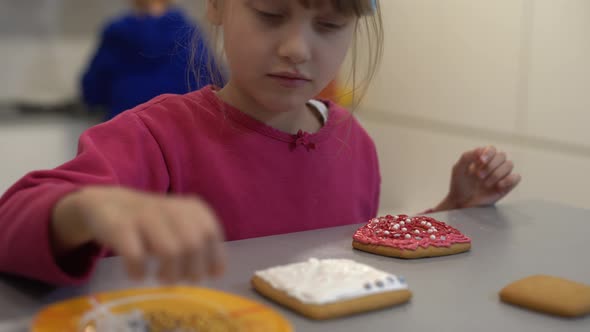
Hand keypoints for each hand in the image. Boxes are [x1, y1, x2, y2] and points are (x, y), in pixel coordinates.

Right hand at [52, 187, 224, 282]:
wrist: (108, 205)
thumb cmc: (153, 224)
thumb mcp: (181, 227)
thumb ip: (201, 246)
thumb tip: (218, 272)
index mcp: (192, 208)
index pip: (210, 233)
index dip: (212, 258)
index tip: (204, 274)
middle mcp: (171, 208)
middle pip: (193, 244)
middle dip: (191, 270)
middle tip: (181, 279)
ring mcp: (145, 216)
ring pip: (170, 250)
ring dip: (169, 273)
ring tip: (162, 278)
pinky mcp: (120, 227)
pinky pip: (136, 255)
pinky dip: (139, 271)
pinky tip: (137, 274)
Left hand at [435, 146, 520, 210]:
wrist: (462, 201)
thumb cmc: (460, 184)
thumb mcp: (458, 168)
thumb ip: (467, 156)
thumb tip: (480, 150)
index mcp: (483, 157)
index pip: (492, 149)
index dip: (488, 153)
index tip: (481, 161)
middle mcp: (494, 164)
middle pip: (502, 156)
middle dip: (490, 166)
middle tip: (479, 176)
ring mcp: (501, 174)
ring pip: (509, 165)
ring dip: (496, 174)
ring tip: (485, 184)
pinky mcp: (507, 185)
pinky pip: (516, 177)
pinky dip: (508, 180)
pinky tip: (498, 185)